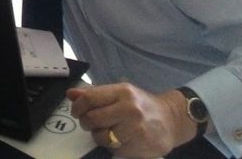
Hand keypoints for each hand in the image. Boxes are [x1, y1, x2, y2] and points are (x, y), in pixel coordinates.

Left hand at [68, 84, 195, 157]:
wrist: (171, 120)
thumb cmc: (141, 105)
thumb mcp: (121, 93)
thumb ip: (96, 93)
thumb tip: (70, 94)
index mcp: (122, 92)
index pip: (90, 98)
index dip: (78, 107)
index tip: (77, 112)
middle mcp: (129, 109)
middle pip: (92, 119)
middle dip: (87, 123)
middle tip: (91, 123)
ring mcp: (134, 130)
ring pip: (101, 137)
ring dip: (99, 137)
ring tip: (108, 132)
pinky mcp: (138, 147)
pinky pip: (113, 150)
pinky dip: (113, 147)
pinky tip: (121, 140)